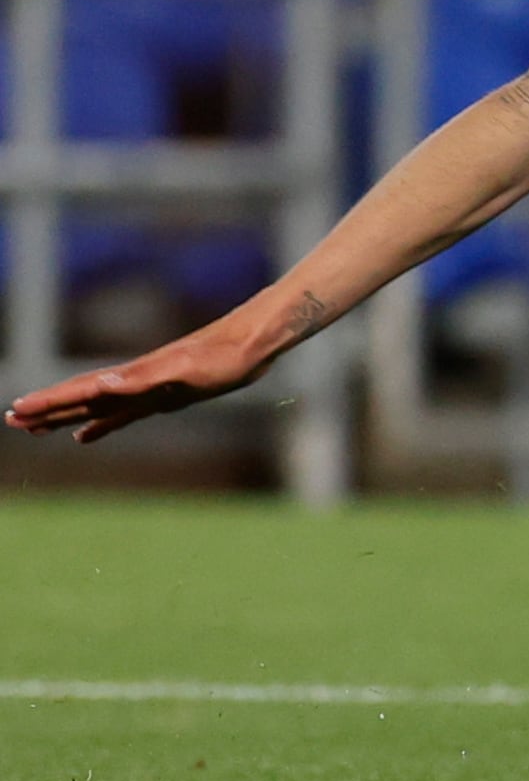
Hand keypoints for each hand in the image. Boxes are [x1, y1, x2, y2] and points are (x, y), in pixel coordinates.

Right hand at [9, 312, 278, 443]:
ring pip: (96, 407)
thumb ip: (142, 380)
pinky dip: (101, 425)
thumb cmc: (222, 359)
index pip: (81, 391)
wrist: (252, 345)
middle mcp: (134, 383)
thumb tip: (101, 383)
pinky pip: (122, 415)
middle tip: (12, 421)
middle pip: (80, 399)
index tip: (17, 410)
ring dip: (66, 418)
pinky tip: (86, 436)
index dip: (49, 402)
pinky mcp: (165, 397)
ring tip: (37, 430)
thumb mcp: (184, 372)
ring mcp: (148, 390)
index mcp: (132, 378)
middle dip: (46, 411)